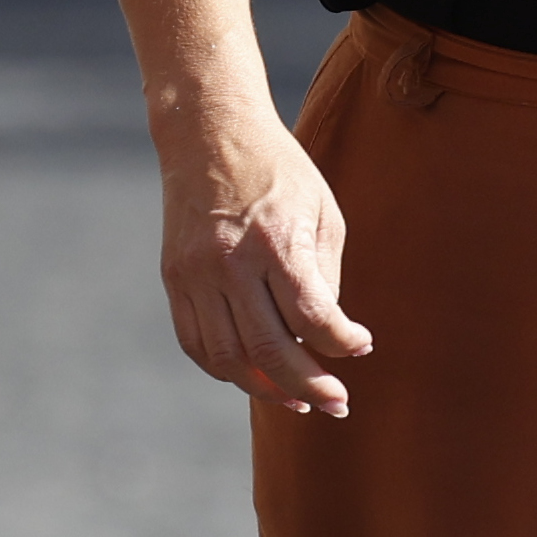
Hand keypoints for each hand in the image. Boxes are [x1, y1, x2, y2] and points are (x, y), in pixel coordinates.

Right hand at [157, 129, 374, 421]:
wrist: (209, 133)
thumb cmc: (280, 171)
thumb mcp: (321, 210)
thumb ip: (324, 276)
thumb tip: (326, 337)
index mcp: (276, 239)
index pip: (311, 316)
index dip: (341, 344)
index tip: (362, 347)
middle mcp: (230, 262)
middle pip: (269, 348)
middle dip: (309, 385)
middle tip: (338, 403)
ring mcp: (195, 273)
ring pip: (228, 358)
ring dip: (266, 388)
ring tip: (298, 398)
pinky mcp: (174, 280)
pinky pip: (197, 344)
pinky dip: (227, 369)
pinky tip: (255, 375)